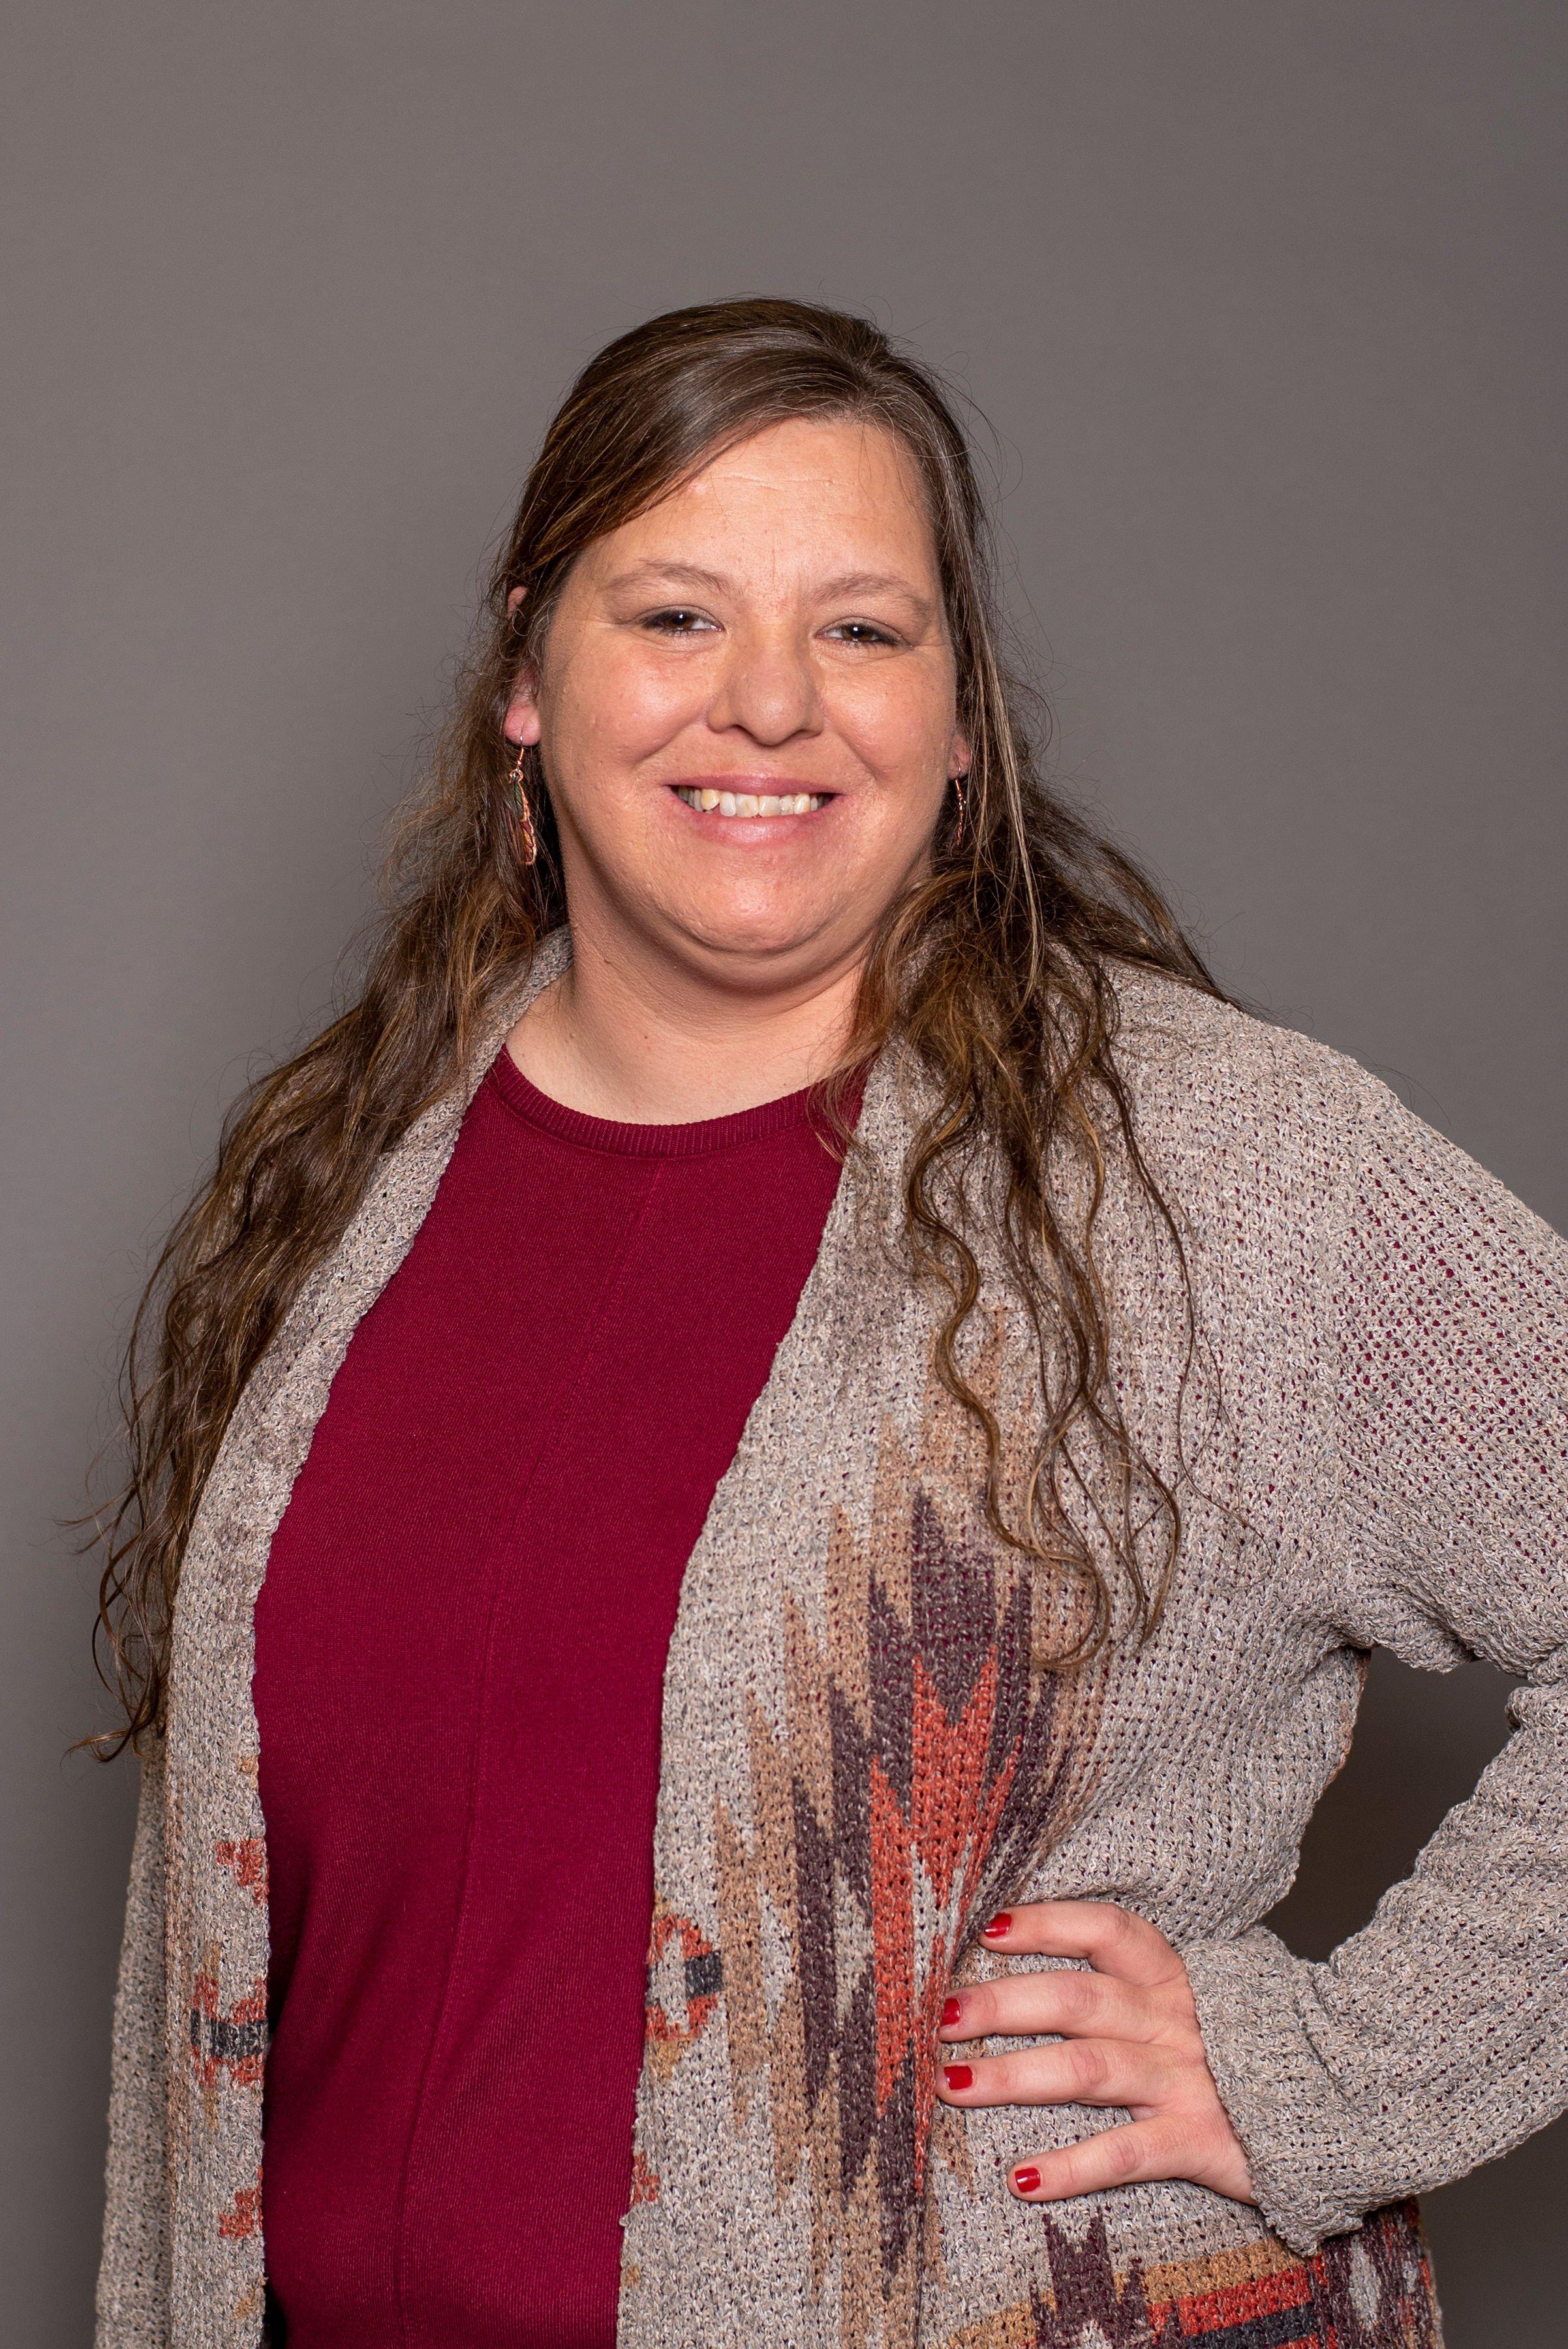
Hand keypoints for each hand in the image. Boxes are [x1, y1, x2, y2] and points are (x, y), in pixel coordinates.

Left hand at [934, 1900, 1255, 2205]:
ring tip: (952, 2086)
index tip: (988, 1930)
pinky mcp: (1197, 2141)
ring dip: (1013, 2078)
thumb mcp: (1193, 1998)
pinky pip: (1125, 2153)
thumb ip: (1130, 1983)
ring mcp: (1184, 2081)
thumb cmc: (1245, 2045)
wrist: (1342, 2099)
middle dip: (1002, 2005)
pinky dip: (1071, 2167)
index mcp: (1171, 1977)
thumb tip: (1035, 1964)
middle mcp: (1172, 2020)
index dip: (1046, 1924)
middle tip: (940, 2017)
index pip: (1105, 1931)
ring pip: (1086, 2071)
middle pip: (1075, 2001)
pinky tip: (1021, 2179)